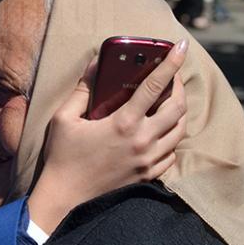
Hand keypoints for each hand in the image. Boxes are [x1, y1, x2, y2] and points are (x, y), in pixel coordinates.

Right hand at [28, 40, 187, 233]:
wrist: (65, 198)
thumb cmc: (62, 156)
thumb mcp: (64, 117)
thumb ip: (83, 89)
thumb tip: (96, 63)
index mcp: (123, 123)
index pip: (155, 86)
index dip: (170, 63)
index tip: (181, 47)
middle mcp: (142, 141)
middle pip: (178, 107)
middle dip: (179, 87)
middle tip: (172, 76)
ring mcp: (149, 160)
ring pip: (180, 130)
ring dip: (178, 112)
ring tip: (168, 100)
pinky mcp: (149, 175)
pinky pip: (172, 152)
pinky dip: (171, 137)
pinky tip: (159, 131)